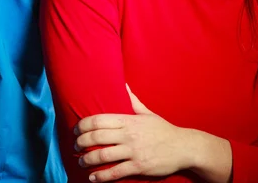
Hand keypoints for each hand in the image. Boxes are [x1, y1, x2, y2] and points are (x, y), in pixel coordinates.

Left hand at [74, 85, 192, 180]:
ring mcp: (133, 151)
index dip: (83, 125)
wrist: (183, 147)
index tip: (75, 129)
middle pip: (97, 136)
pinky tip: (93, 178)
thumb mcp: (147, 112)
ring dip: (87, 159)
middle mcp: (128, 134)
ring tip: (80, 161)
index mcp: (128, 119)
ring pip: (103, 155)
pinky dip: (102, 176)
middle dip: (81, 141)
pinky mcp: (138, 166)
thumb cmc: (163, 129)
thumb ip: (132, 100)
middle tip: (75, 145)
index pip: (100, 119)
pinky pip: (116, 172)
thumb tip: (124, 84)